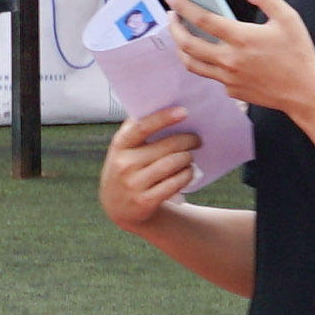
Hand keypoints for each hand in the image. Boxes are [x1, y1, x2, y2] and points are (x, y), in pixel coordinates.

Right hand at [92, 109, 214, 231]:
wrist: (117, 207)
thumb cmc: (126, 169)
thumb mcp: (122, 150)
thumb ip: (135, 130)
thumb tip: (163, 107)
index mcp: (119, 146)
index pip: (142, 127)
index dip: (163, 118)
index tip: (184, 111)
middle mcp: (124, 164)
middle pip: (166, 147)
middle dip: (187, 140)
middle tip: (197, 139)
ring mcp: (134, 184)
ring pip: (173, 164)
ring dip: (187, 159)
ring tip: (190, 157)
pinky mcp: (145, 201)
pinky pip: (174, 183)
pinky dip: (186, 176)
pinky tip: (188, 172)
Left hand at [159, 0, 314, 137]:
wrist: (305, 92)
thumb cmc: (298, 54)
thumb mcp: (287, 18)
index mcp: (241, 38)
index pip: (202, 19)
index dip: (183, 7)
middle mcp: (229, 59)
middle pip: (187, 44)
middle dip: (174, 28)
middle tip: (171, 17)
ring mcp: (228, 78)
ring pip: (192, 64)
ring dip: (181, 49)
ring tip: (181, 37)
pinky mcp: (232, 90)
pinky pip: (211, 76)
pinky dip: (205, 64)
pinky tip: (210, 56)